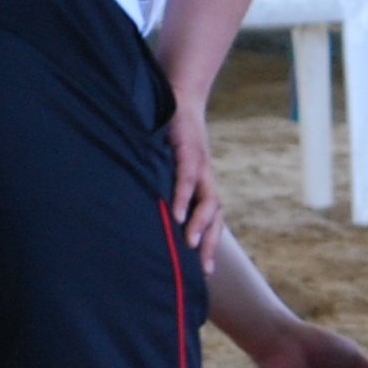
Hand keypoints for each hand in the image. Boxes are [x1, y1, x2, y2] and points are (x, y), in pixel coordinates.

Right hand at [164, 91, 220, 259]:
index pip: (211, 220)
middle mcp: (205, 179)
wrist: (180, 96)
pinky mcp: (189, 152)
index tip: (205, 271)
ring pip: (207, 202)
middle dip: (210, 243)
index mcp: (201, 184)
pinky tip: (176, 214)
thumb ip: (164, 185)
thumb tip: (151, 210)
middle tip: (204, 269)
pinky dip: (183, 197)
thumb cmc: (171, 134)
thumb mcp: (168, 164)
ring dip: (199, 225)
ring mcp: (200, 166)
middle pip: (215, 218)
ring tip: (190, 245)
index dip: (210, 244)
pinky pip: (188, 179)